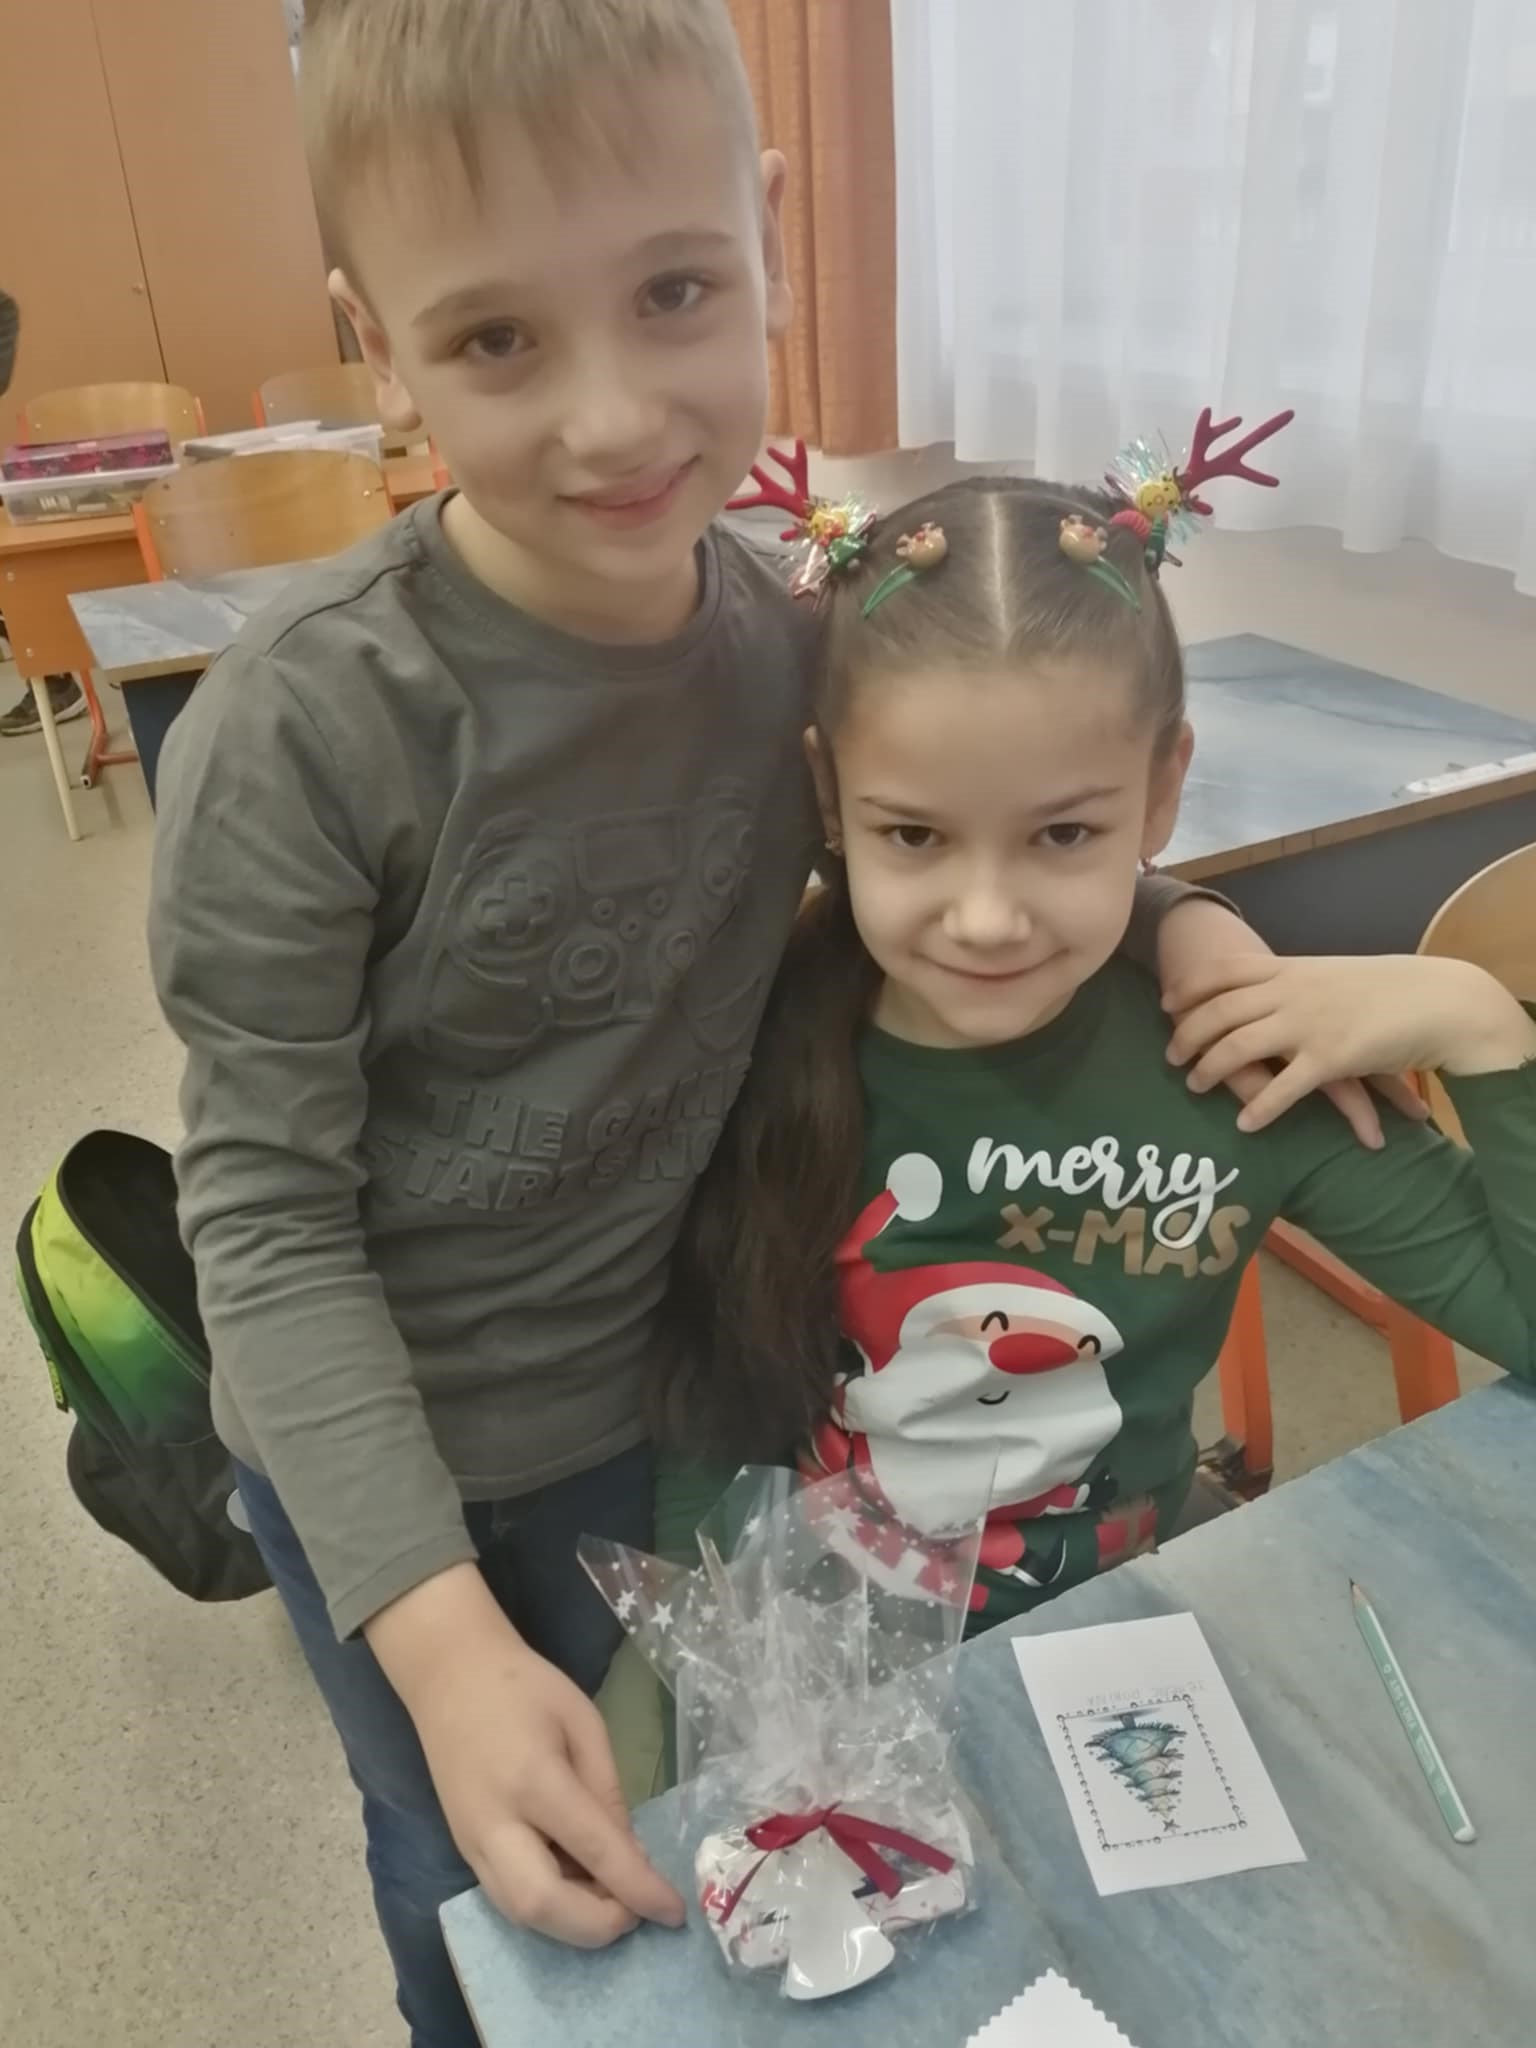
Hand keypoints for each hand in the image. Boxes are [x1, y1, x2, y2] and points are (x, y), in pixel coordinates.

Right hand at [367, 1564, 685, 1945]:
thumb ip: (607, 1791)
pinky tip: (578, 1883)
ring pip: (521, 1914)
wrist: (449, 1676)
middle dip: (597, 1925)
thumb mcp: (583, 1722)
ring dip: (573, 1922)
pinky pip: (508, 1899)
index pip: (594, 1851)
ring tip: (612, 1894)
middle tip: (637, 1907)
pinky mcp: (464, 1851)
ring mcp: (471, 1843)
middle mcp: (496, 1824)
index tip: (675, 1912)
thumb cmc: (523, 1686)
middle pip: (543, 1907)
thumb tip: (630, 1857)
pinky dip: (550, 1906)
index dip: (639, 1888)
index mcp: (534, 1779)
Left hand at [1161, 952, 1535, 1133]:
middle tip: (1170, 1058)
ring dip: (1210, 1069)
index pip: (1223, 971)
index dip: (1189, 987)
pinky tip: (1244, 1123)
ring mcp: (1307, 1024)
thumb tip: (1268, 990)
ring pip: (1238, 1046)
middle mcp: (1290, 993)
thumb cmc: (1385, 987)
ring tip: (1194, 1087)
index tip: (1166, 1005)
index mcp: (1289, 969)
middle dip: (1188, 1035)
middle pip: (1218, 1011)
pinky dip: (1259, 1108)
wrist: (1435, 998)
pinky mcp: (1330, 1058)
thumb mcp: (1329, 973)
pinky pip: (1283, 1088)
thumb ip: (1295, 982)